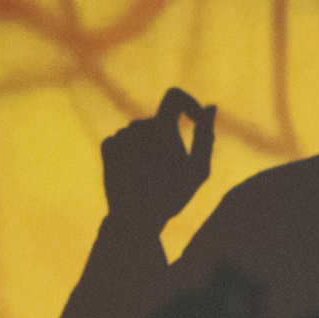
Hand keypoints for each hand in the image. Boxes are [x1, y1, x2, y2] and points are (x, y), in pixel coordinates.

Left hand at [101, 88, 215, 230]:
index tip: (194, 119)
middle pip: (158, 122)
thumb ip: (206, 136)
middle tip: (170, 171)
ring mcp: (121, 135)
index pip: (174, 96)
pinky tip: (134, 175)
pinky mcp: (107, 146)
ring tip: (150, 177)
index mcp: (163, 127)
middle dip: (166, 140)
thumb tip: (211, 107)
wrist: (135, 222)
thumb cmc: (172, 196)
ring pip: (139, 133)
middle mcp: (139, 125)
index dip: (187, 103)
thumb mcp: (199, 170)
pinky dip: (130, 154)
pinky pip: (123, 141)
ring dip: (147, 149)